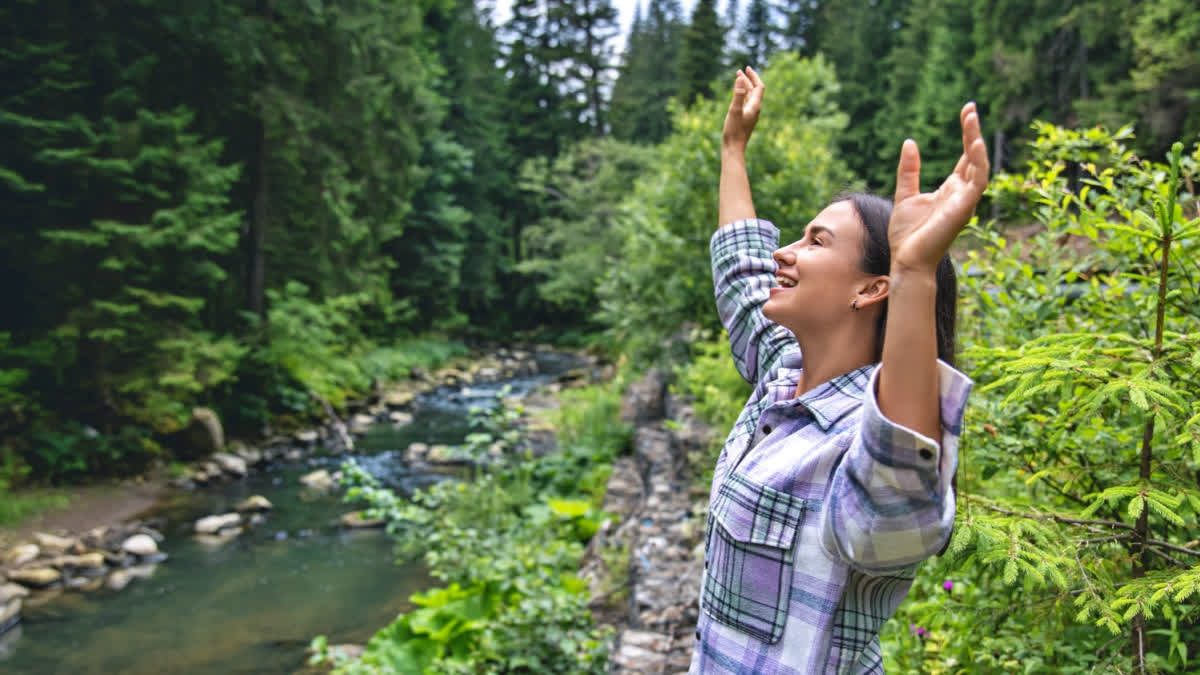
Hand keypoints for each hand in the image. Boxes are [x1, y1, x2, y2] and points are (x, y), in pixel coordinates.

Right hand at [722, 67, 763, 149]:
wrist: (734, 148)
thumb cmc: (734, 130)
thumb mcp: (735, 110)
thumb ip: (738, 94)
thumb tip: (740, 78)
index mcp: (755, 106)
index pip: (759, 86)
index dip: (754, 76)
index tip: (746, 68)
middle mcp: (755, 109)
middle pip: (754, 90)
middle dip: (748, 80)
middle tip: (740, 71)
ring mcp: (750, 115)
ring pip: (750, 97)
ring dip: (745, 87)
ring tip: (738, 79)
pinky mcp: (745, 119)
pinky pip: (746, 103)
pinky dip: (742, 96)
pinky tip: (737, 96)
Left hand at [887, 103, 989, 273]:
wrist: (906, 259)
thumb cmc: (907, 234)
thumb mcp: (905, 194)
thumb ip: (909, 170)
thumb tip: (910, 142)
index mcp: (950, 190)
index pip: (964, 157)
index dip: (967, 134)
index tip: (967, 111)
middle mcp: (961, 193)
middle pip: (973, 157)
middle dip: (972, 132)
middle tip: (970, 108)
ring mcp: (965, 200)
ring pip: (979, 165)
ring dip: (976, 141)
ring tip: (971, 118)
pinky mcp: (964, 208)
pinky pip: (977, 181)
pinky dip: (978, 162)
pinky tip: (973, 143)